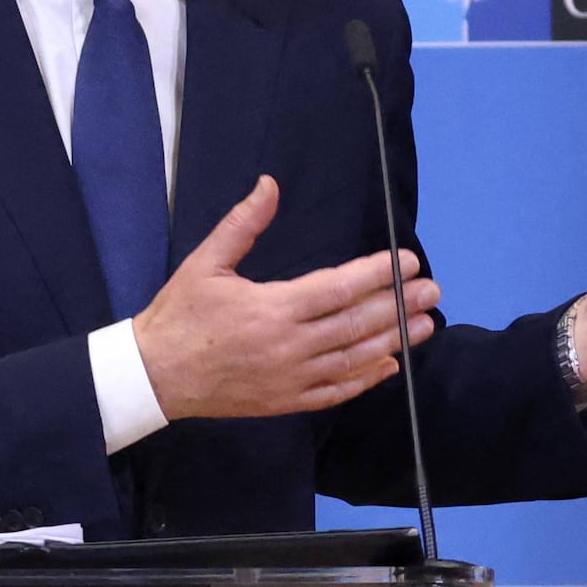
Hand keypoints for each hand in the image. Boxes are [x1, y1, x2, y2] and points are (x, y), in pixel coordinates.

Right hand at [131, 177, 443, 421]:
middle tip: (432, 290)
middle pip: (356, 324)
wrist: (155, 375)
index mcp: (272, 308)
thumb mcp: (205, 262)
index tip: (405, 262)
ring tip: (426, 324)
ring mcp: (290, 378)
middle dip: (399, 305)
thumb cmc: (179, 315)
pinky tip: (389, 365)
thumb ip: (242, 224)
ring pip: (354, 358)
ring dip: (394, 340)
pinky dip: (365, 379)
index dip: (376, 274)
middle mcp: (288, 346)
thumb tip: (270, 185)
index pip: (338, 289)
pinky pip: (335, 391)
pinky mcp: (286, 401)